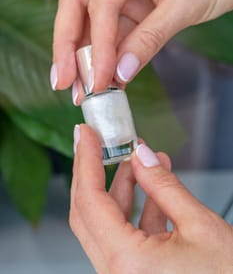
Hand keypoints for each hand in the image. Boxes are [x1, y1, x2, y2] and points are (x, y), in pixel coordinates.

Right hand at [52, 0, 232, 97]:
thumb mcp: (184, 6)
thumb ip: (149, 39)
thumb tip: (120, 73)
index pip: (101, 2)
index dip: (96, 45)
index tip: (97, 79)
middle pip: (76, 4)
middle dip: (67, 46)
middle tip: (62, 82)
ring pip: (88, 20)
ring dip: (83, 55)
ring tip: (82, 88)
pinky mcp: (128, 2)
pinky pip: (110, 29)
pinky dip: (105, 54)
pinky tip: (102, 76)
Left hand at [70, 124, 232, 273]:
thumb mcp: (200, 225)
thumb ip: (165, 186)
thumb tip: (141, 156)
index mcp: (127, 262)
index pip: (90, 200)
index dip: (86, 161)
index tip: (86, 135)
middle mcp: (117, 273)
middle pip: (88, 211)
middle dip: (92, 171)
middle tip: (94, 141)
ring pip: (107, 221)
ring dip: (122, 187)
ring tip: (138, 160)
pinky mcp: (135, 272)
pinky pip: (126, 234)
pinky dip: (138, 208)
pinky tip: (153, 186)